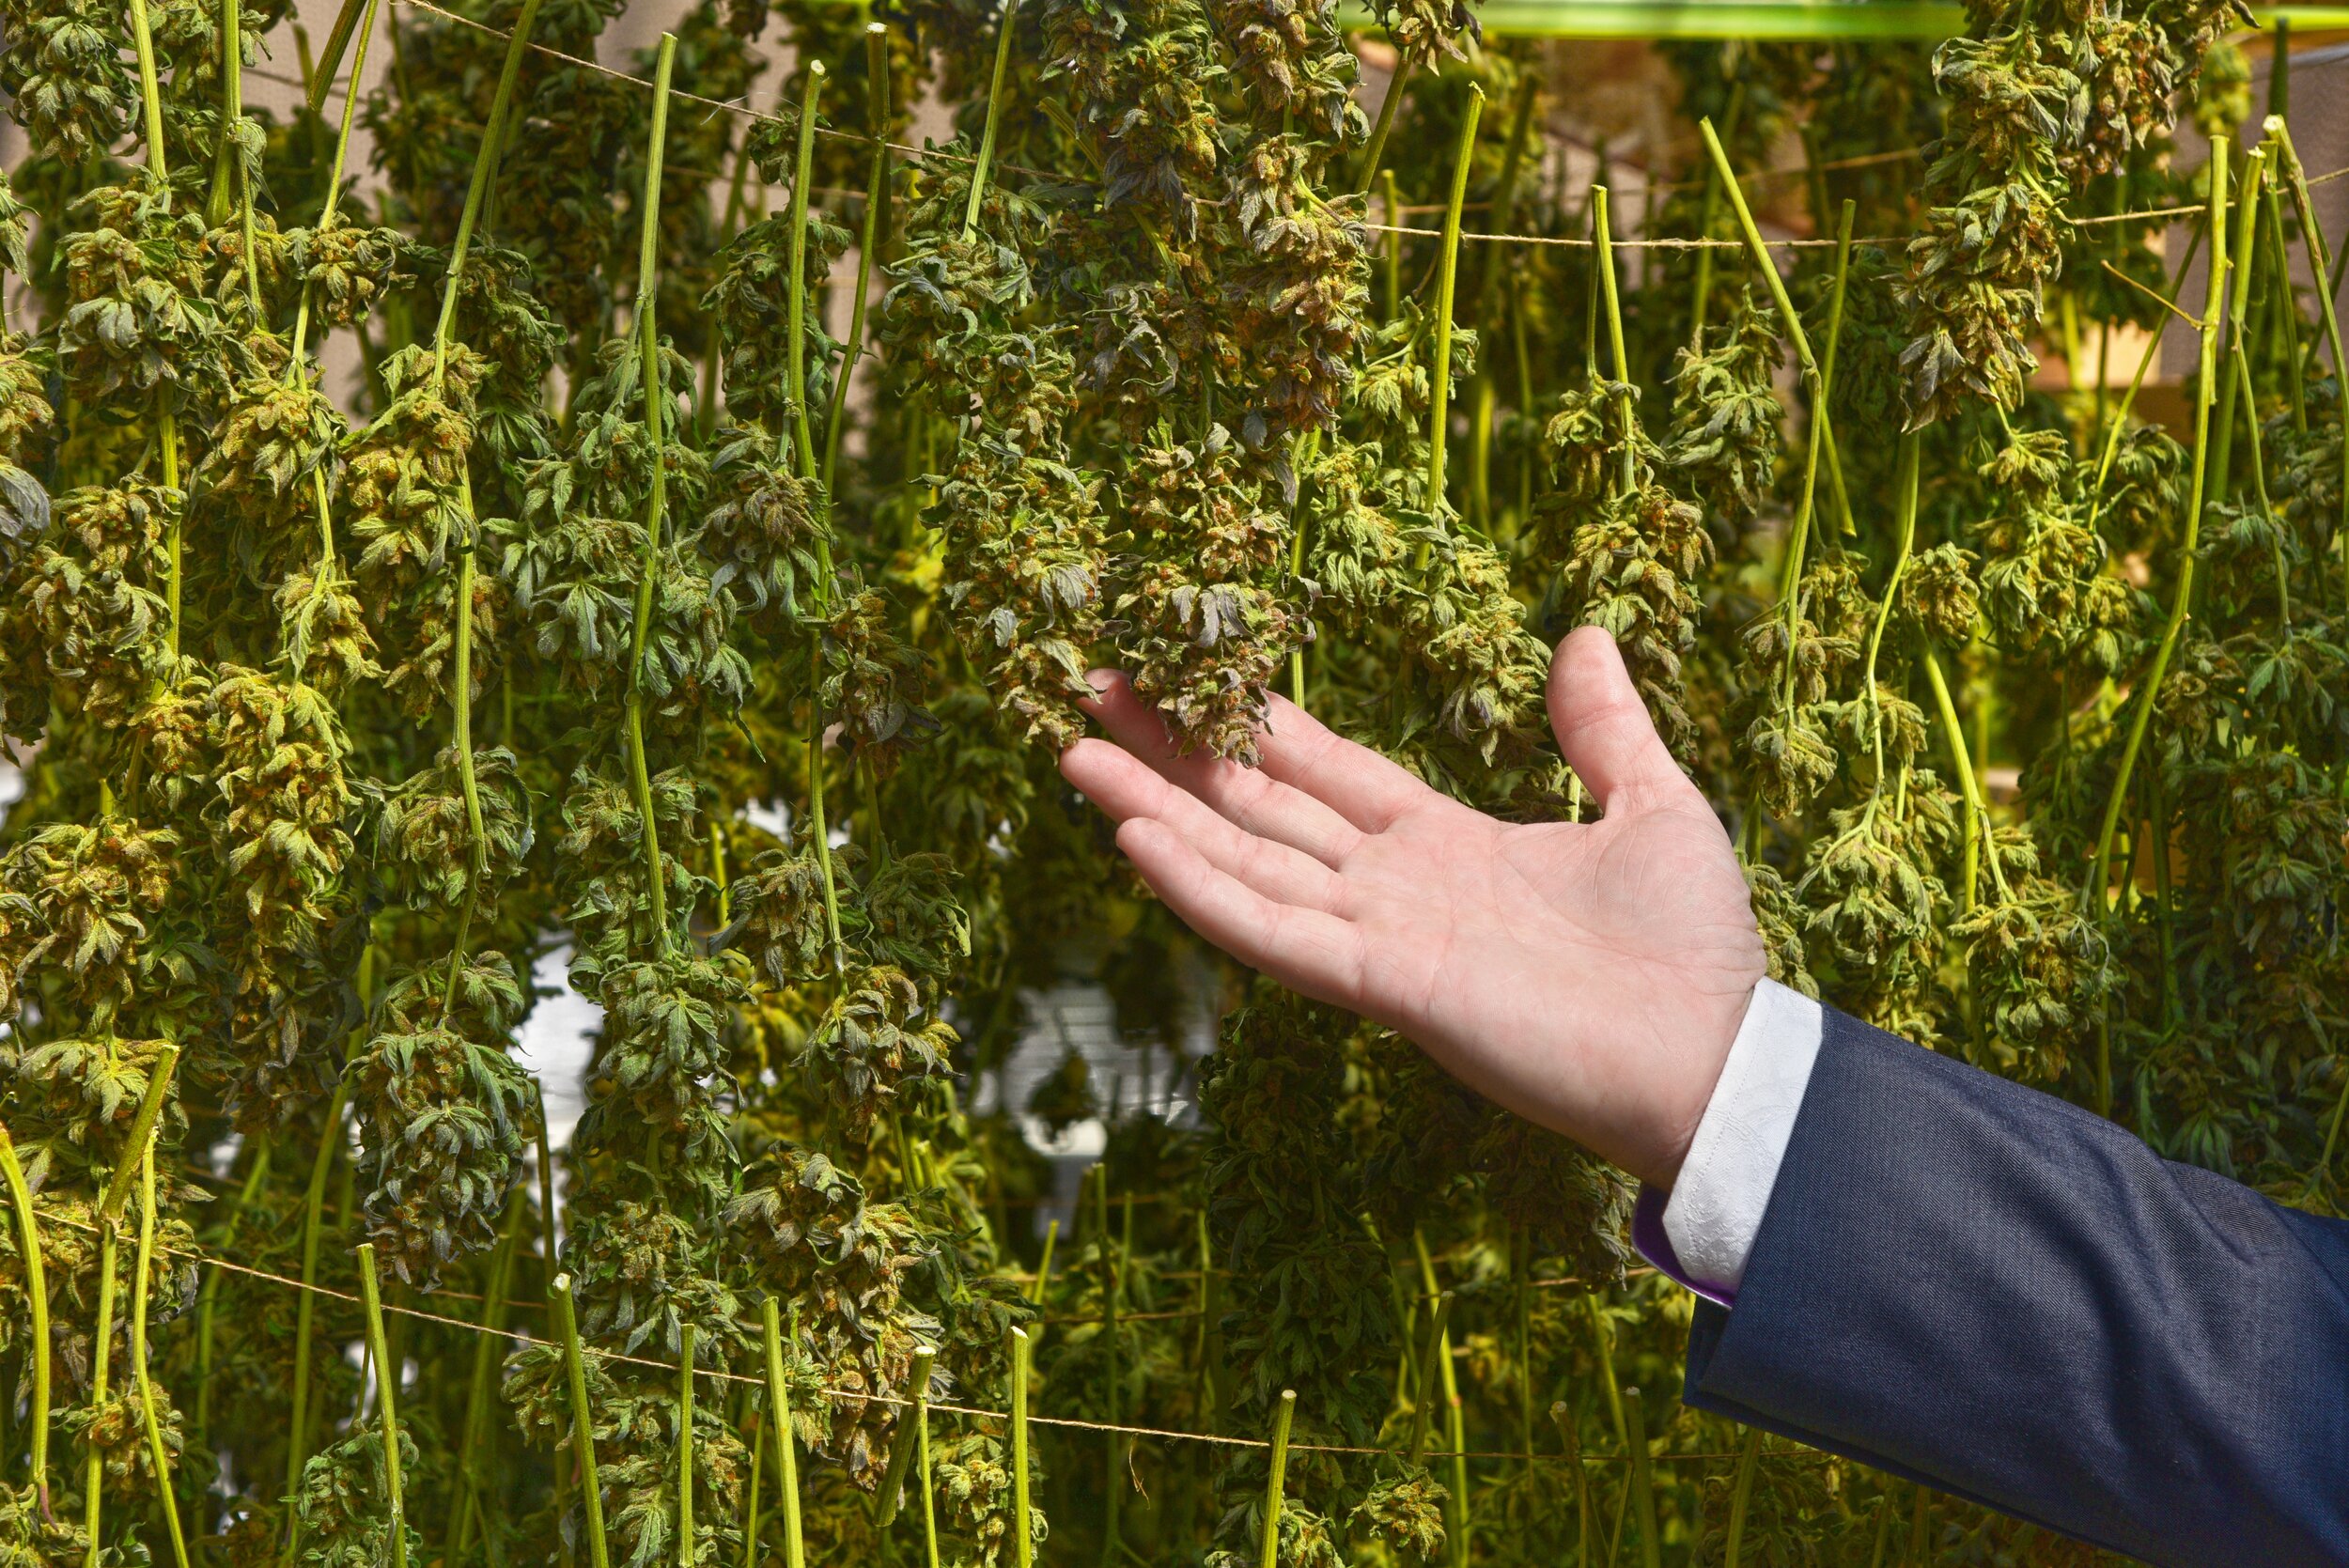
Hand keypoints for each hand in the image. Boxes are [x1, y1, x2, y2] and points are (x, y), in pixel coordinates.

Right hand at [1059, 626, 1765, 1187]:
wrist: (1716, 1058)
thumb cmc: (1691, 947)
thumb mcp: (1653, 806)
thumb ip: (1602, 730)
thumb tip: (1585, 634)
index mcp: (1443, 842)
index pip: (1319, 770)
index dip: (1248, 720)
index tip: (1184, 669)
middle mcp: (1392, 886)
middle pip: (1255, 805)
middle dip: (1171, 752)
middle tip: (1087, 691)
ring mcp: (1378, 934)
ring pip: (1242, 860)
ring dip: (1155, 810)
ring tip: (1072, 754)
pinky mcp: (1382, 983)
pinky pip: (1273, 930)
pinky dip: (1200, 887)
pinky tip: (1134, 839)